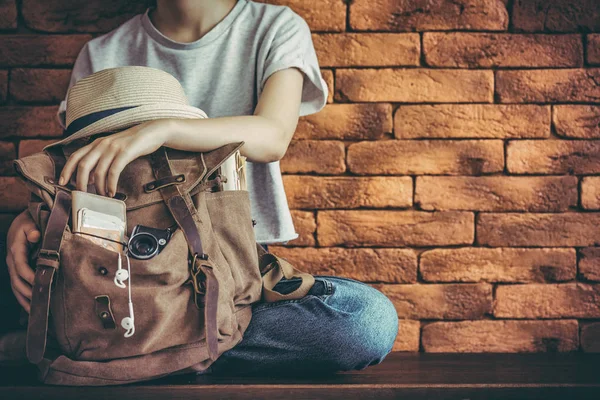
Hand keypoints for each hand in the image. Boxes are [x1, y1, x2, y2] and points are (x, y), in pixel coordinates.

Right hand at [6, 210, 39, 312]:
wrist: (22, 222)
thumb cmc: (29, 222)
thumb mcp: (31, 222)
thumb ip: (33, 230)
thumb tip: (35, 236)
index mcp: (16, 249)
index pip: (21, 266)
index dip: (30, 276)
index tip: (40, 283)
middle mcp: (12, 260)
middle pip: (17, 281)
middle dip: (28, 292)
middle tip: (41, 302)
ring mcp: (13, 267)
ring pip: (16, 287)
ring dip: (25, 299)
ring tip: (36, 311)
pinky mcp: (16, 271)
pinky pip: (17, 287)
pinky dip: (23, 298)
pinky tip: (31, 308)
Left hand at [59, 120, 173, 195]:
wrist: (152, 132)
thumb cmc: (133, 143)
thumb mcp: (113, 149)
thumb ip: (101, 161)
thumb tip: (92, 179)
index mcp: (96, 143)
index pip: (75, 156)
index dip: (66, 170)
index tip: (62, 183)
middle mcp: (101, 144)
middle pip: (83, 165)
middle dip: (80, 182)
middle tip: (83, 194)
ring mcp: (113, 148)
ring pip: (99, 171)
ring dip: (99, 187)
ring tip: (102, 196)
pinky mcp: (125, 152)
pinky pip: (114, 171)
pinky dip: (111, 184)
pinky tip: (112, 192)